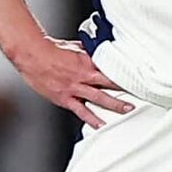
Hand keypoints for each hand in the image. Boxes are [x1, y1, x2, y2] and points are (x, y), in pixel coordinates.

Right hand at [9, 35, 132, 127]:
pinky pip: (81, 110)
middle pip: (109, 84)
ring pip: (99, 98)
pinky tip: (101, 125)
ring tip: (128, 110)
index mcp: (87, 61)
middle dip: (125, 90)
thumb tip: (98, 48)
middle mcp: (84, 75)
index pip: (110, 69)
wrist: (32, 54)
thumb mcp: (75, 46)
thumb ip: (88, 50)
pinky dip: (92, 119)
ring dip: (115, 105)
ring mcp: (75, 88)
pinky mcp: (65, 98)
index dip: (124, 73)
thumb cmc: (51, 48)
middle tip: (139, 94)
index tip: (136, 77)